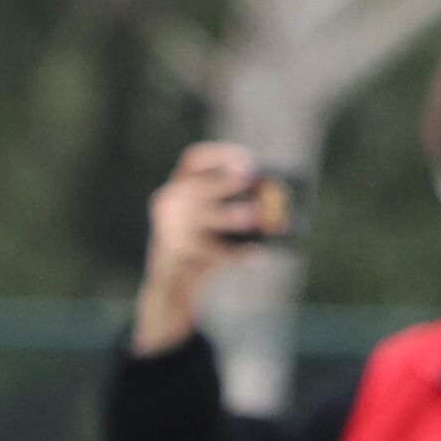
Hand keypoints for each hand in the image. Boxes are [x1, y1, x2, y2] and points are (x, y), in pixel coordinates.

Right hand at [135, 142, 270, 352]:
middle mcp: (168, 204)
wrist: (169, 283)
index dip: (221, 156)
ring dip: (230, 216)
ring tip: (255, 216)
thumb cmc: (197, 244)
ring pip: (203, 218)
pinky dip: (234, 252)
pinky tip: (255, 253)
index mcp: (177, 187)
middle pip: (197, 187)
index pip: (194, 160)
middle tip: (249, 180)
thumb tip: (271, 202)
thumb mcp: (208, 220)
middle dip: (224, 183)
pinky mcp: (176, 257)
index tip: (248, 160)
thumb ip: (230, 206)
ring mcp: (169, 230)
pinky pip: (210, 251)